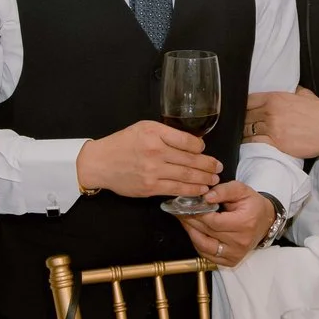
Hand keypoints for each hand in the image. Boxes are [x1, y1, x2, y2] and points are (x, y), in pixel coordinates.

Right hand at [76, 120, 218, 199]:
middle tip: (219, 167)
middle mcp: (155, 151)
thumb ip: (165, 133)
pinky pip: (176, 189)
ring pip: (186, 175)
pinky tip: (201, 189)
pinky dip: (191, 190)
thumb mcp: (143, 128)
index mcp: (155, 133)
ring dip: (204, 178)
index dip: (201, 147)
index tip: (204, 150)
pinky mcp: (150, 187)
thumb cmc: (122, 143)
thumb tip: (191, 142)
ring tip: (214, 179)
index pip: (188, 141)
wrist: (100, 162)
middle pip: (190, 159)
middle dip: (208, 165)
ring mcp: (153, 171)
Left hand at [176, 180, 275, 267]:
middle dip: (190, 221)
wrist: (265, 221)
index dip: (198, 214)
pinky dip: (198, 244)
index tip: (186, 205)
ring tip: (185, 221)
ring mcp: (236, 254)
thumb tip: (205, 197)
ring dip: (191, 233)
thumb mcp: (241, 190)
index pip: (214, 222)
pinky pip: (208, 255)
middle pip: (207, 233)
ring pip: (204, 247)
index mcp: (245, 223)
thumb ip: (223, 190)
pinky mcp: (232, 261)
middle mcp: (241, 242)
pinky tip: (194, 232)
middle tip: (179, 211)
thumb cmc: (252, 204)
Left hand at [244, 88, 318, 159]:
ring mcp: (272, 128)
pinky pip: (254, 142)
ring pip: (247, 130)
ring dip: (243, 132)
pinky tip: (248, 143)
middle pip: (246, 115)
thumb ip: (292, 92)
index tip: (244, 110)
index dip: (244, 105)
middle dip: (242, 119)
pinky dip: (249, 143)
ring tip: (242, 134)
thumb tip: (290, 89)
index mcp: (276, 98)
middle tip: (241, 124)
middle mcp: (270, 112)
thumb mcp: (305, 95)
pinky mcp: (275, 143)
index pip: (249, 100)